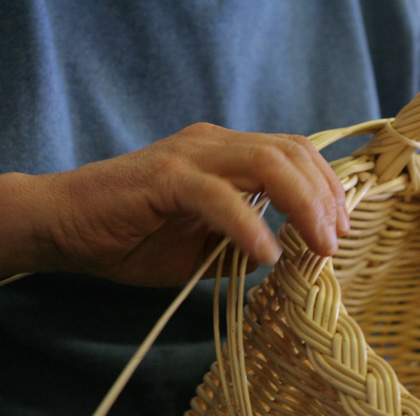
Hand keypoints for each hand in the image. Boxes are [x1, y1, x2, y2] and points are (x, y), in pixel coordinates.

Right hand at [3, 123, 347, 285]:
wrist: (67, 228)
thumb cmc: (136, 238)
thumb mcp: (207, 246)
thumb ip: (247, 241)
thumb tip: (289, 252)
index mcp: (229, 152)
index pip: (295, 153)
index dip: (327, 187)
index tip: (340, 229)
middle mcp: (215, 144)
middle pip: (291, 153)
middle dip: (325, 197)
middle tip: (335, 241)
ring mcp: (191, 156)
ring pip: (267, 164)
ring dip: (303, 205)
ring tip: (316, 247)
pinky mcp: (165, 177)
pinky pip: (220, 197)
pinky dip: (250, 226)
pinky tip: (266, 255)